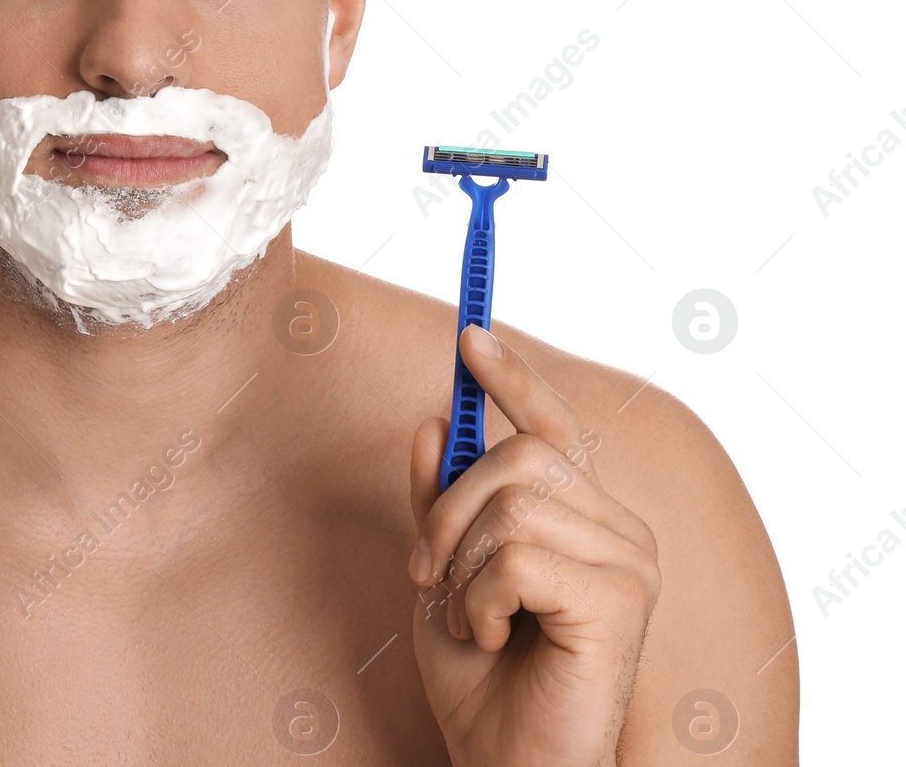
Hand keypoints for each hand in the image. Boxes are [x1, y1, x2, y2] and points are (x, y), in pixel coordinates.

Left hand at [406, 325, 660, 766]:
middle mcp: (619, 530)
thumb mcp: (441, 573)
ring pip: (512, 504)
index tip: (470, 335)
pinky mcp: (622, 599)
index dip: (513, 378)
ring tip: (473, 619)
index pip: (554, 427)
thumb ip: (439, 501)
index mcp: (582, 519)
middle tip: (427, 574)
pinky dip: (482, 599)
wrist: (505, 762)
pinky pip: (518, 556)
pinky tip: (498, 638)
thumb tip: (433, 421)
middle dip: (449, 508)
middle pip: (518, 455)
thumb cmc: (482, 678)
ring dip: (462, 565)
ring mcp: (630, 563)